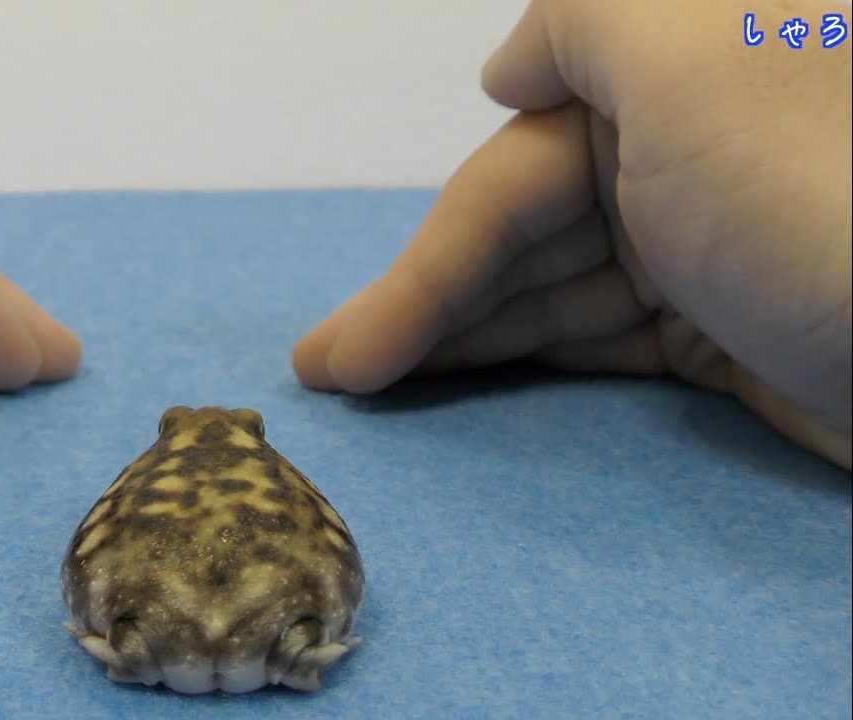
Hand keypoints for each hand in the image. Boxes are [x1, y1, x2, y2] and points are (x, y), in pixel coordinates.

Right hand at [293, 0, 850, 469]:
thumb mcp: (692, 50)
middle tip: (333, 379)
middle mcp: (684, 145)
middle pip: (523, 234)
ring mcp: (706, 243)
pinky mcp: (727, 329)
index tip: (346, 350)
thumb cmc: (826, 201)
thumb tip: (507, 68)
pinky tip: (470, 387)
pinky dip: (536, 362)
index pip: (518, 170)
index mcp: (673, 71)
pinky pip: (604, 338)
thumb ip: (583, 18)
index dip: (427, 261)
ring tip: (374, 394)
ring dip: (464, 342)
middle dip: (426, 308)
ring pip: (554, 291)